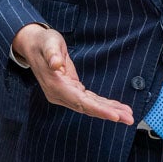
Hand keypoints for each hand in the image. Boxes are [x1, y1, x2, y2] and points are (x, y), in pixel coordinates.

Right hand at [11, 24, 133, 123]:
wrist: (33, 45)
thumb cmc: (43, 42)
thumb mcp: (48, 43)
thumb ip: (52, 54)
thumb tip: (56, 64)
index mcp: (55, 85)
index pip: (80, 101)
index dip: (98, 109)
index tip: (114, 115)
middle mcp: (60, 94)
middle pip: (87, 108)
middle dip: (109, 113)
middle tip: (129, 118)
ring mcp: (65, 94)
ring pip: (90, 106)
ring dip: (109, 111)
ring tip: (127, 115)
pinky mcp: (71, 90)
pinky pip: (89, 101)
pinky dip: (103, 105)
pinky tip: (116, 108)